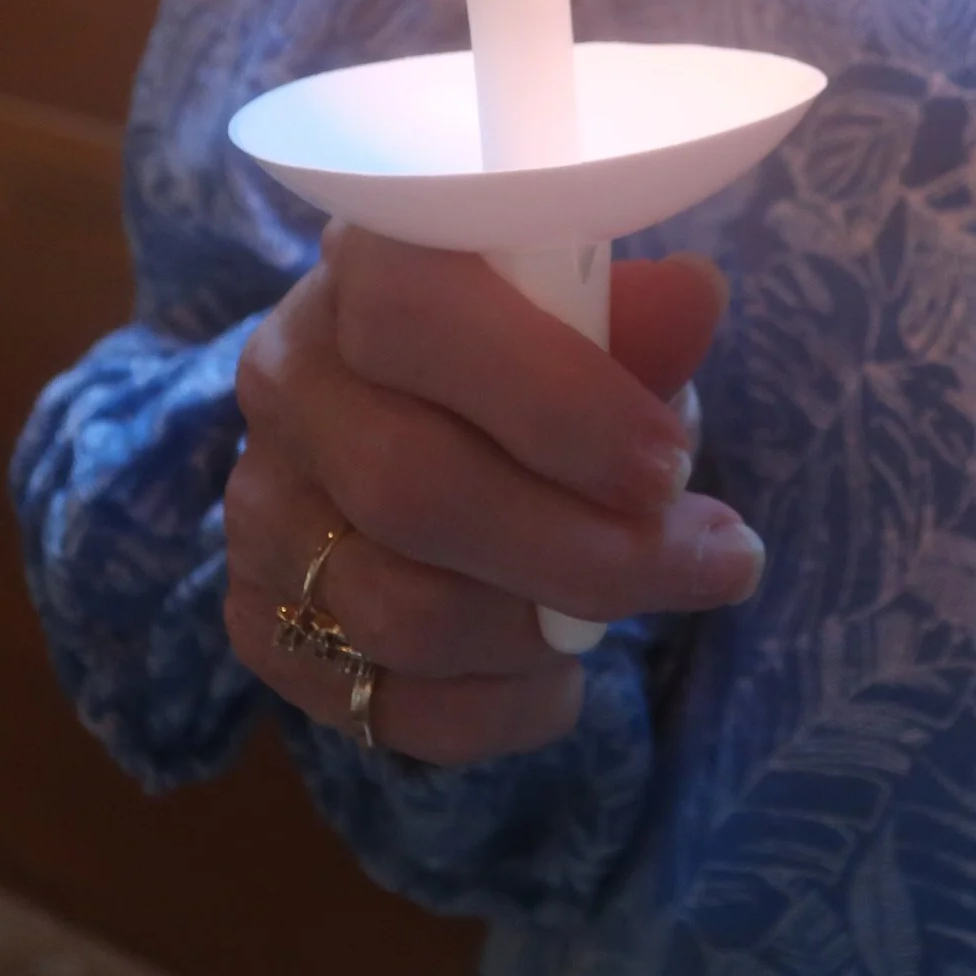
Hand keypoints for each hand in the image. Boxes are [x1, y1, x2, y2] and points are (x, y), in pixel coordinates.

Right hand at [224, 224, 761, 764]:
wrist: (419, 403)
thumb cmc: (529, 344)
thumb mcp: (588, 312)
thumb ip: (636, 320)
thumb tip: (696, 296)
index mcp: (363, 264)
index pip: (417, 320)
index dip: (556, 403)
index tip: (675, 467)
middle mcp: (289, 376)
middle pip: (413, 490)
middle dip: (590, 551)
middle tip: (717, 562)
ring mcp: (262, 502)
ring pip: (399, 611)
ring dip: (549, 632)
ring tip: (637, 605)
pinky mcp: (258, 613)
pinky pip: (377, 703)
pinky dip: (496, 711)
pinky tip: (559, 674)